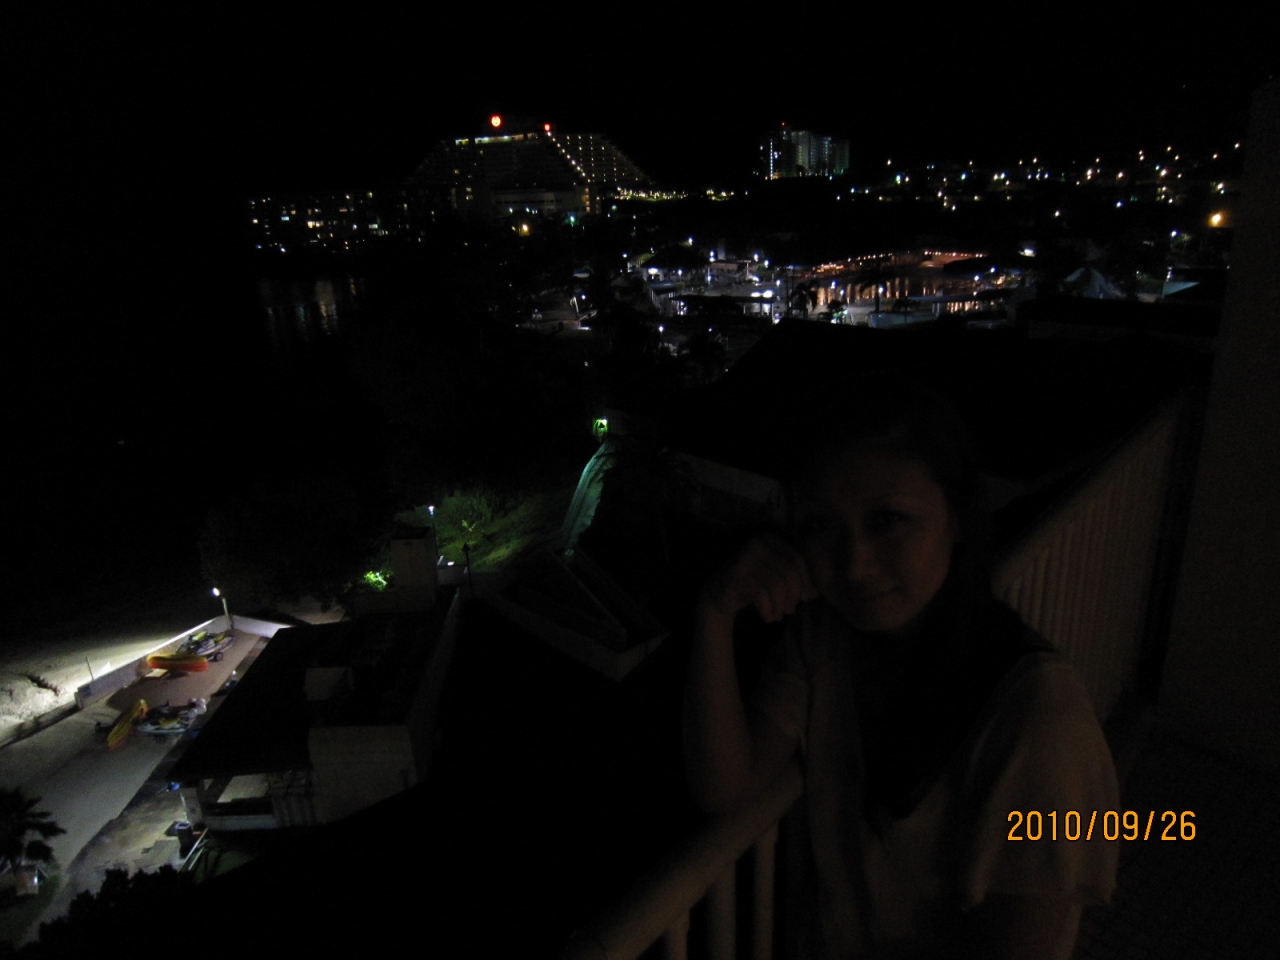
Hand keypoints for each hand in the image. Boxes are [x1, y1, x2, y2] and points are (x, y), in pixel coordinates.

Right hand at [699, 533, 819, 622]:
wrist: (718, 597)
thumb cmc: (751, 587)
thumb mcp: (775, 579)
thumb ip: (795, 580)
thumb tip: (816, 592)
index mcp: (770, 540)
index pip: (798, 559)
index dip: (806, 581)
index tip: (806, 599)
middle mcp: (757, 543)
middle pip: (790, 571)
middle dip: (793, 595)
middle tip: (790, 611)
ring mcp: (745, 557)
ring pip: (777, 584)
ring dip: (781, 605)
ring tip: (778, 616)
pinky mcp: (736, 574)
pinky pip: (762, 593)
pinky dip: (768, 609)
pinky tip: (768, 617)